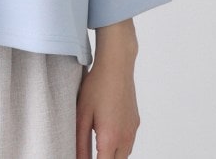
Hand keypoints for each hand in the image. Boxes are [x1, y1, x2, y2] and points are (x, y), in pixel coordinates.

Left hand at [76, 20, 139, 157]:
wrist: (116, 65)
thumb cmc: (97, 86)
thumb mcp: (82, 114)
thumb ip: (80, 142)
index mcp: (111, 139)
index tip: (84, 158)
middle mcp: (126, 138)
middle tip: (90, 151)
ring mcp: (132, 130)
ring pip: (124, 155)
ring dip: (112, 155)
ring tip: (96, 145)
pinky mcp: (135, 123)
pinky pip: (128, 143)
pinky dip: (119, 145)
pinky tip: (107, 132)